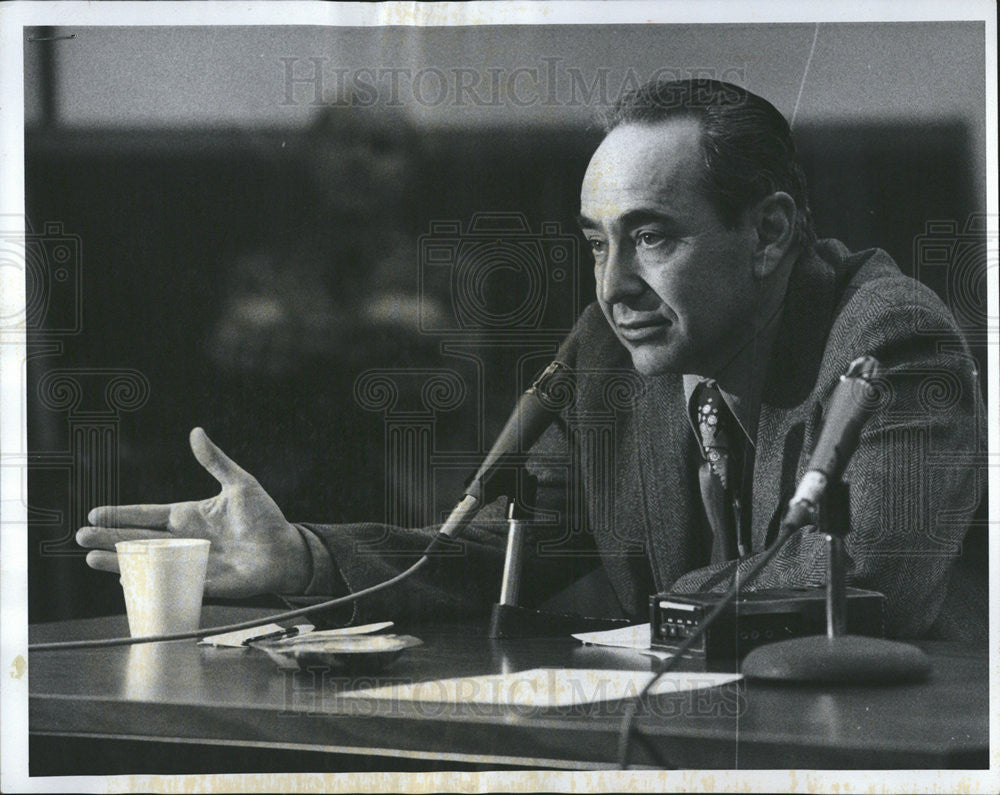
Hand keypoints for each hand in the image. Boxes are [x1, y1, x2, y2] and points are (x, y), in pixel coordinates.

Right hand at [77, 427, 308, 597]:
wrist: (284, 550)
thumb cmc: (263, 518)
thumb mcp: (239, 485)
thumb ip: (215, 461)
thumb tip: (196, 432)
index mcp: (189, 517)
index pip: (148, 514)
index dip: (122, 514)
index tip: (96, 513)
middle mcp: (183, 541)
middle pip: (138, 539)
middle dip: (109, 538)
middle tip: (81, 536)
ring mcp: (189, 563)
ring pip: (146, 563)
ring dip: (118, 561)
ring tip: (91, 559)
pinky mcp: (200, 583)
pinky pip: (168, 585)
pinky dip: (148, 585)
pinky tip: (126, 583)